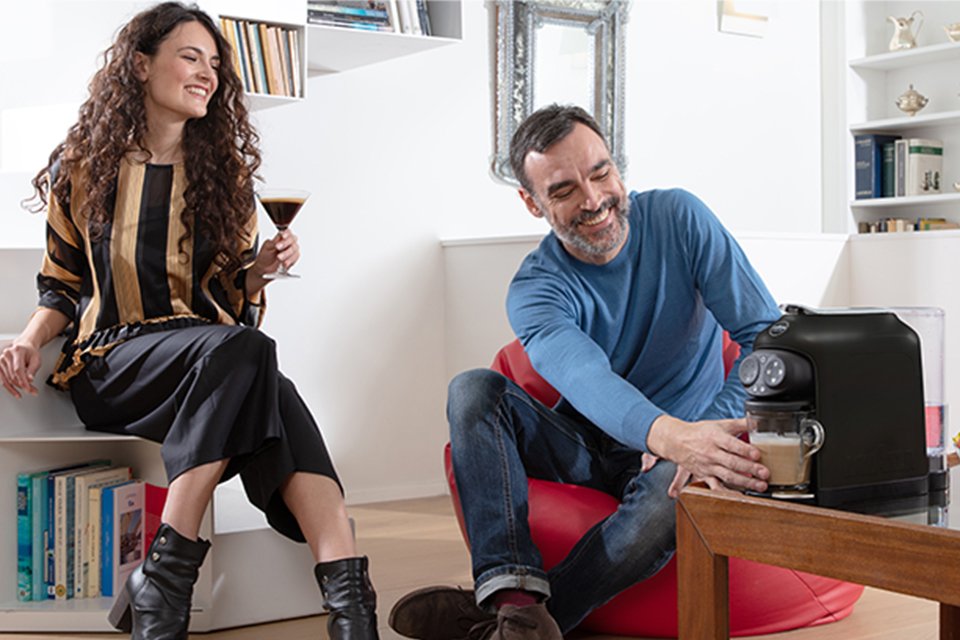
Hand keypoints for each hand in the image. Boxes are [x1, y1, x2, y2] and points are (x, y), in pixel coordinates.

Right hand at [0, 339, 41, 398]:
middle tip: (33, 391)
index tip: (29, 389)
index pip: (18, 369)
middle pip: (13, 375)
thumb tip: (29, 380)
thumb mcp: (36, 359)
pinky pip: (3, 380)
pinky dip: (10, 388)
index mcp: (17, 351)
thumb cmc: (31, 353)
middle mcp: (6, 355)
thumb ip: (32, 369)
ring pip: (8, 379)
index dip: (23, 380)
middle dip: (23, 385)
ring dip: (18, 388)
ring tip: (28, 391)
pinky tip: (16, 393)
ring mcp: (1, 360)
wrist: (24, 347)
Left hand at [253, 229, 299, 278]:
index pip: (288, 232)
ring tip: (279, 258)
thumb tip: (281, 234)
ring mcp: (291, 251)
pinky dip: (290, 261)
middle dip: (285, 243)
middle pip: (293, 240)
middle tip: (277, 247)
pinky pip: (295, 258)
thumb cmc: (265, 256)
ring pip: (295, 249)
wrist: (264, 268)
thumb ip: (275, 241)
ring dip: (287, 254)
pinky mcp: (293, 259)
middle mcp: (288, 243)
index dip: (287, 233)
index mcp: (281, 238)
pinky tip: (284, 263)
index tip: (283, 236)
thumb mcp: (267, 247)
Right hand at [647, 414, 768, 496]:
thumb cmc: (701, 432)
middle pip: (732, 462)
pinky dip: (726, 493)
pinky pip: (716, 486)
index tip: (757, 454)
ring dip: (745, 482)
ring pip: (727, 476)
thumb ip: (741, 423)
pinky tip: (739, 496)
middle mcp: (710, 453)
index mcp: (715, 437)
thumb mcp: (720, 424)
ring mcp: (707, 466)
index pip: (731, 444)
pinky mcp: (704, 476)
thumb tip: (759, 422)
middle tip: (765, 473)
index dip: (744, 449)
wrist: (676, 441)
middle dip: (750, 469)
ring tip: (760, 486)